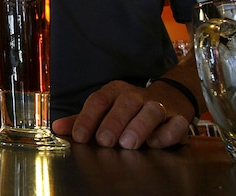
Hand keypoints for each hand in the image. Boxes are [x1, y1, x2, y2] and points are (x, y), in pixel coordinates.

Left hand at [51, 80, 190, 148]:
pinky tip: (156, 142)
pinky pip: (176, 123)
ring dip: (139, 126)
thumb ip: (81, 120)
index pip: (98, 100)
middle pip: (125, 103)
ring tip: (128, 143)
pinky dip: (167, 132)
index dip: (87, 118)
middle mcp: (136, 96)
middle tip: (105, 141)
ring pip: (151, 111)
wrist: (170, 97)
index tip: (79, 136)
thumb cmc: (129, 108)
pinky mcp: (178, 118)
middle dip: (113, 122)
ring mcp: (158, 105)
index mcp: (115, 92)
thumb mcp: (104, 110)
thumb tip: (57, 128)